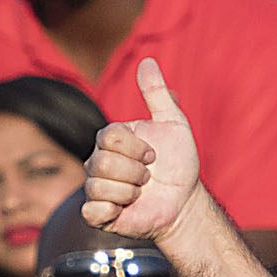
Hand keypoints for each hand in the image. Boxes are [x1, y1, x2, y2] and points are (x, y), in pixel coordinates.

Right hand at [78, 60, 200, 239]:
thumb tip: (147, 61)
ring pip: (98, 185)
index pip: (110, 137)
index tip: (154, 155)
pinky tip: (126, 208)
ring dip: (130, 191)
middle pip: (102, 162)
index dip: (137, 148)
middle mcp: (97, 161)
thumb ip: (157, 93)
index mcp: (111, 139)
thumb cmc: (178, 163)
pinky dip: (112, 209)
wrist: (184, 202)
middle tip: (149, 177)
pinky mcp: (98, 214)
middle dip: (135, 172)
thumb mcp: (173, 124)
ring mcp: (96, 188)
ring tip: (141, 192)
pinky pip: (92, 211)